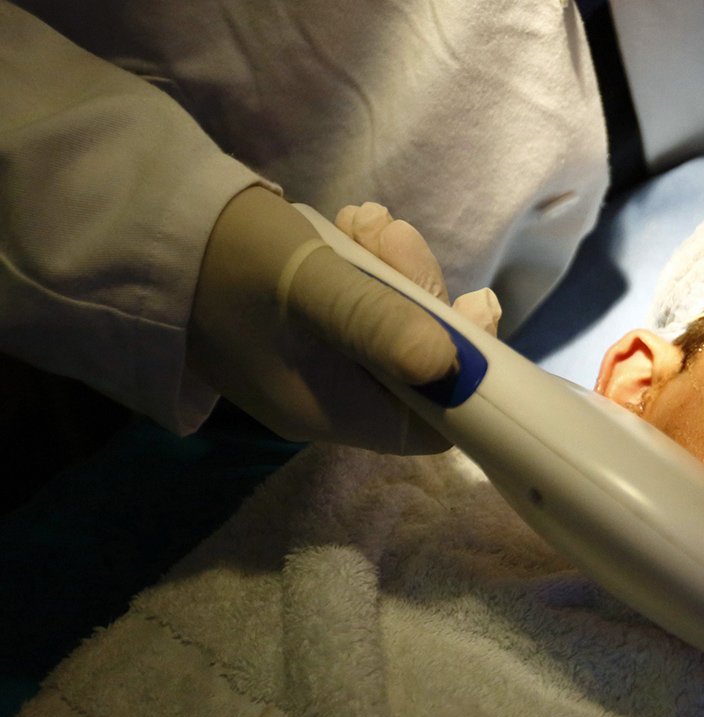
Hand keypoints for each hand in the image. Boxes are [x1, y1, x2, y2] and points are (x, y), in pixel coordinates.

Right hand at [189, 188, 499, 453]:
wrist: (146, 221)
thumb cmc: (224, 256)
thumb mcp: (309, 283)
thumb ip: (376, 324)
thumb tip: (450, 367)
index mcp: (328, 411)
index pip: (430, 425)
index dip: (466, 376)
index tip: (473, 309)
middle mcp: (329, 398)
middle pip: (419, 367)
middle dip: (423, 299)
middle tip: (393, 240)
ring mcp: (319, 362)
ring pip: (397, 326)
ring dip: (398, 270)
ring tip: (366, 222)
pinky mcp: (311, 326)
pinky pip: (368, 304)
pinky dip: (373, 263)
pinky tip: (354, 224)